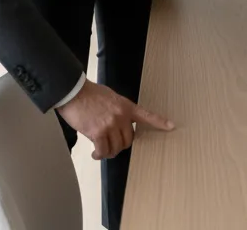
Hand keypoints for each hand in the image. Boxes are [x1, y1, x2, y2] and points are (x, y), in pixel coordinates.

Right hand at [57, 79, 172, 159]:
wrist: (74, 93)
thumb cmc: (90, 94)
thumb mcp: (111, 97)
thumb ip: (118, 110)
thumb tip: (118, 124)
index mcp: (126, 106)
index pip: (146, 115)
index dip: (159, 122)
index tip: (171, 127)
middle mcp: (121, 116)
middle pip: (129, 140)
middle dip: (121, 145)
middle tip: (111, 144)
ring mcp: (110, 125)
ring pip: (116, 148)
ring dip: (108, 151)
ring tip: (101, 149)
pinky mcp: (98, 132)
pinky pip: (103, 150)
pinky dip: (99, 154)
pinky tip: (95, 153)